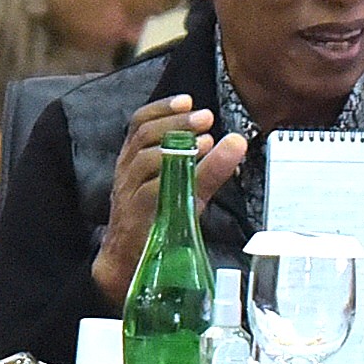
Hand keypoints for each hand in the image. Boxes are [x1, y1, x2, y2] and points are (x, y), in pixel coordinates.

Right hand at [89, 94, 246, 303]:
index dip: (162, 108)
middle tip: (205, 116)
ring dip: (175, 144)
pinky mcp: (135, 215)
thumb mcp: (186, 189)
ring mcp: (128, 193)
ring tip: (205, 140)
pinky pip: (149, 190)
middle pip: (143, 135)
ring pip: (144, 159)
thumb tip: (236, 142)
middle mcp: (127, 172)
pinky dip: (172, 176)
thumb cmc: (157, 221)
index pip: (139, 123)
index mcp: (134, 160)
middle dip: (176, 122)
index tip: (187, 101)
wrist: (129, 262)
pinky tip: (193, 169)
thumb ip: (208, 166)